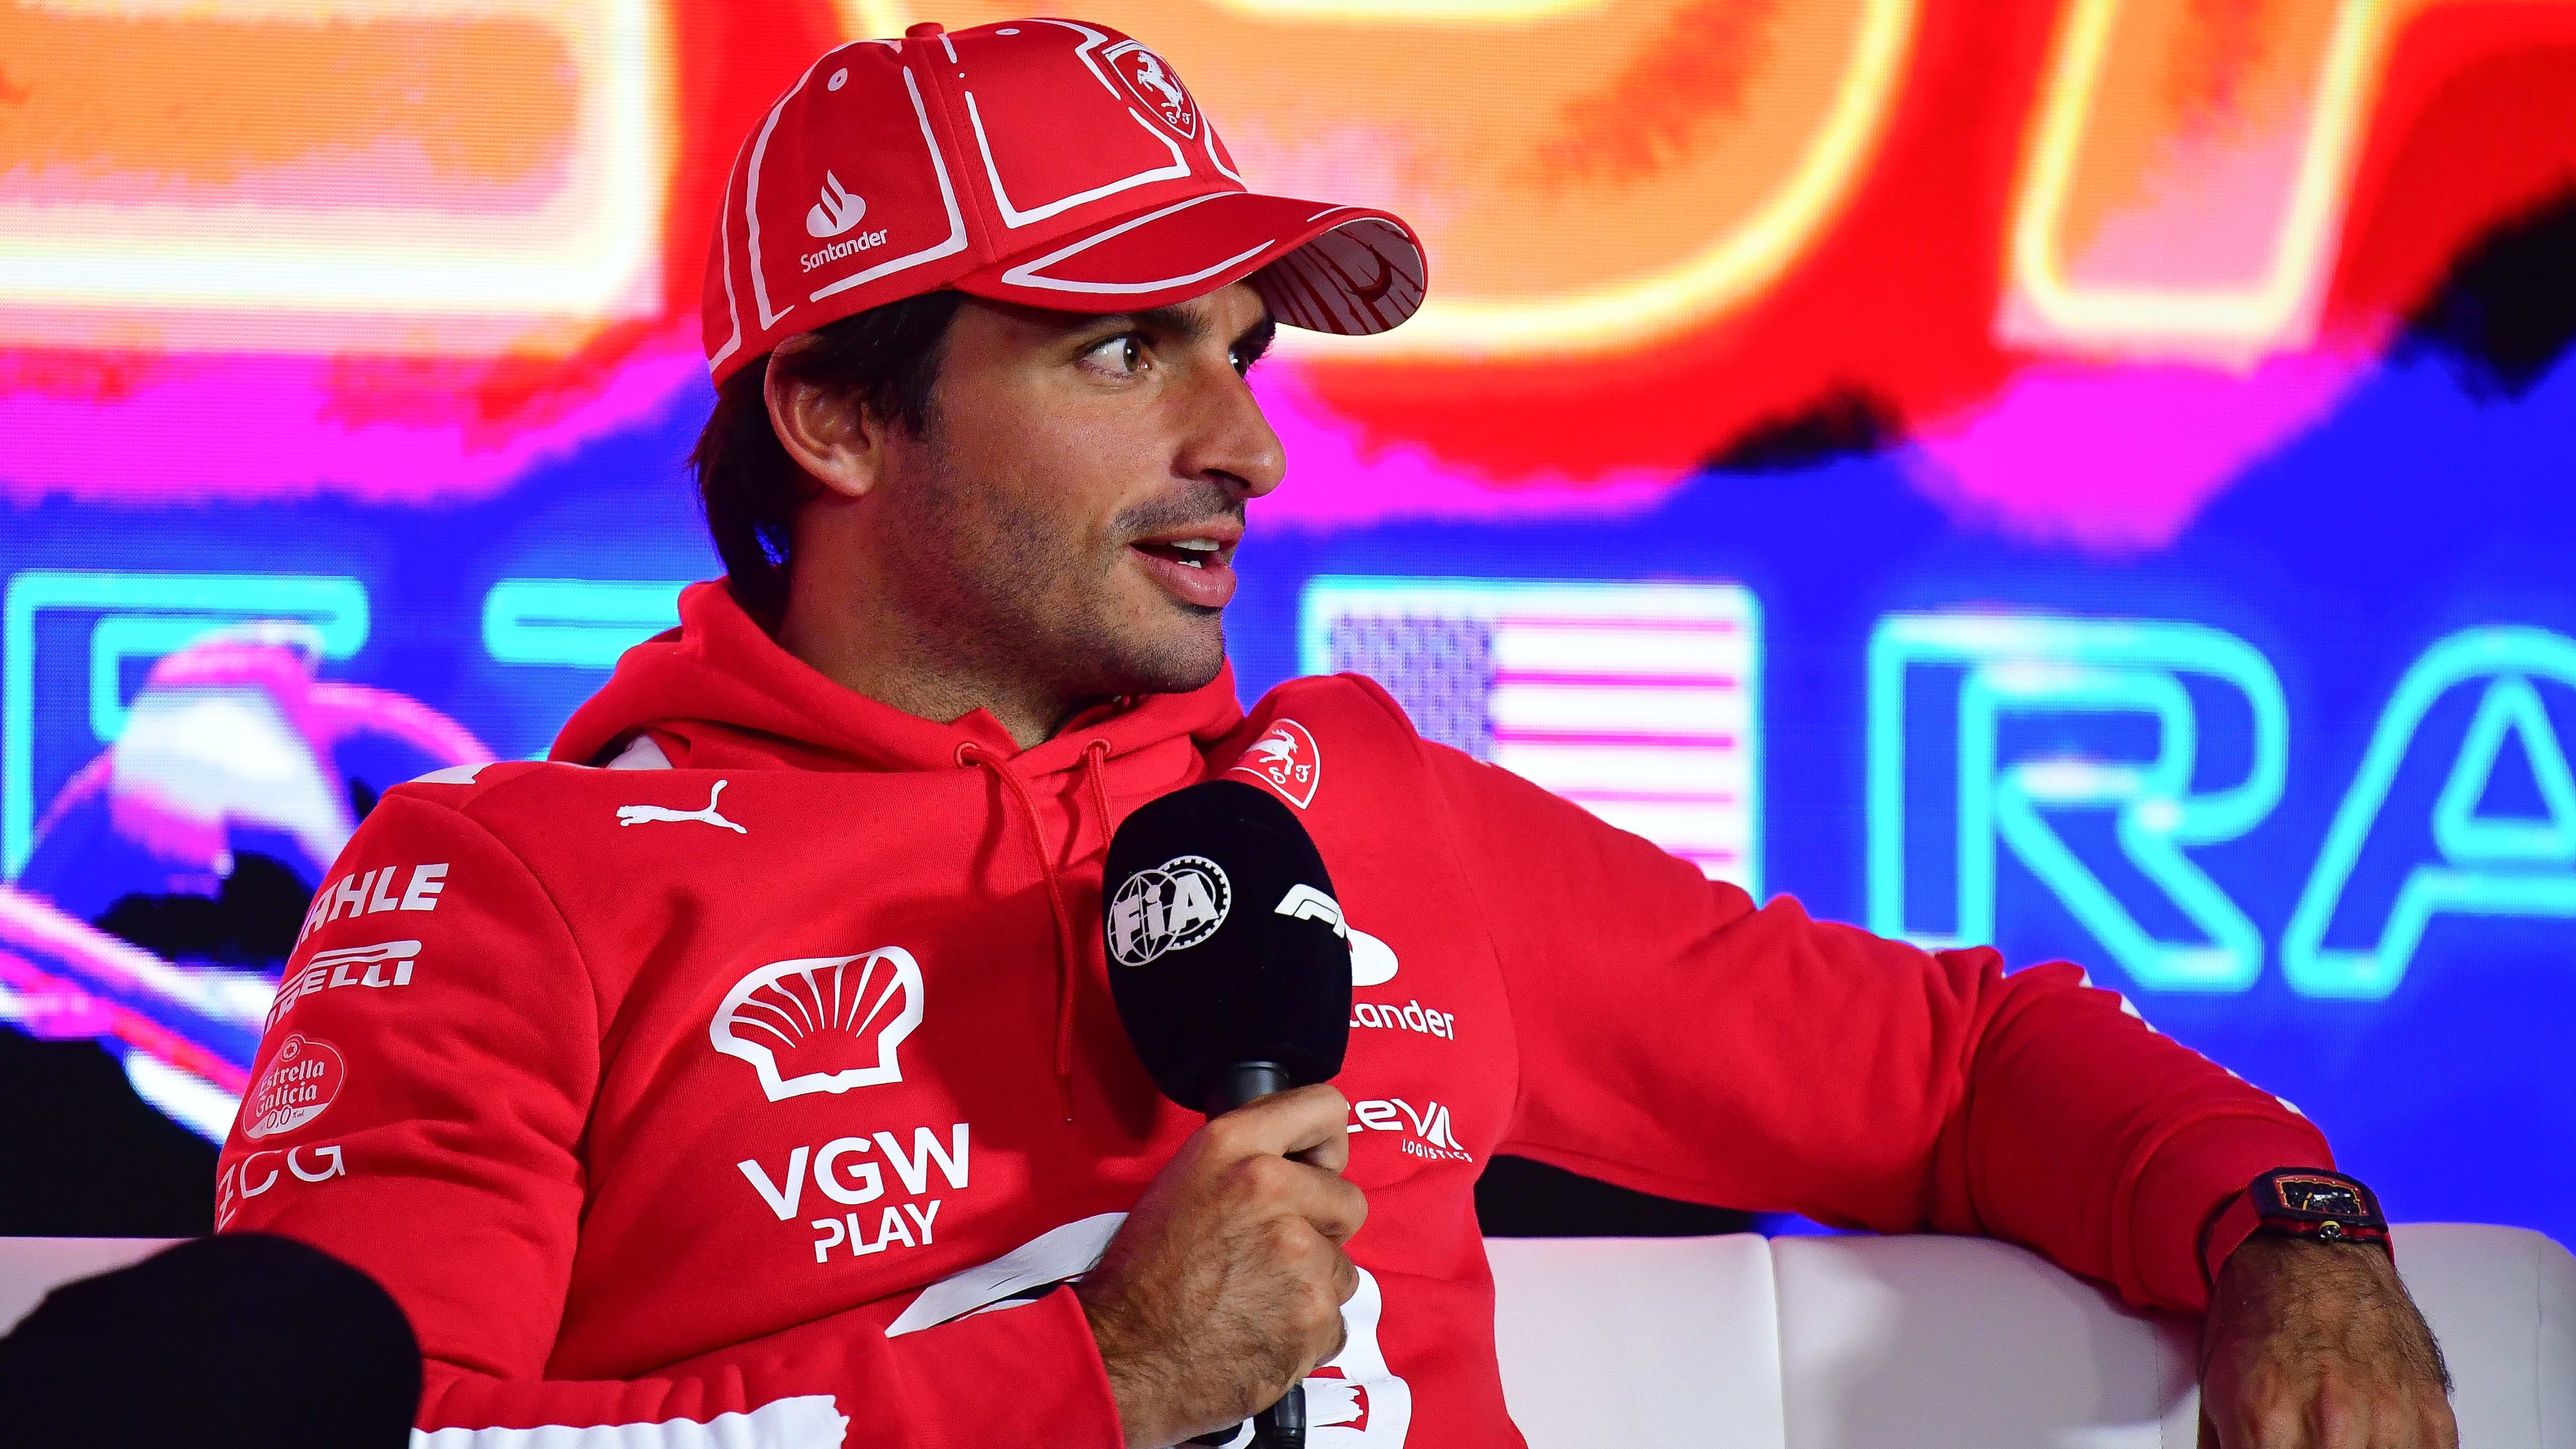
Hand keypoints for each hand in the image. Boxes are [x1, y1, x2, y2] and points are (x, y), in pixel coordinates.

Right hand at [1078, 1085, 1367, 1448]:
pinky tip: (1261, 1332)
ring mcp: (1298, 1253)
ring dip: (1311, 1287)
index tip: (1315, 1171)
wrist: (1124, 1354)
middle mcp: (1270, 1188)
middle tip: (1271, 1254)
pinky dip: (1307, 1334)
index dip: (1325, 1147)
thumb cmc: (1145, 1275)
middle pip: (1348, 1200)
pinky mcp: (1314, 1314)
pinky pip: (1336, 1323)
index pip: (1326, 1108)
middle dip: (1322, 1229)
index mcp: (1234, 1146)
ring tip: (1254, 1298)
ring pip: (1343, 1269)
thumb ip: (1247, 1160)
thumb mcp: (1186, 1182)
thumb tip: (1301, 1160)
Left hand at [2198, 1235, 2456, 1448]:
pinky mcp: (2432, 1415)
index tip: (2274, 1448)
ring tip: (2337, 1433)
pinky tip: (2373, 1435)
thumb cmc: (2260, 1315)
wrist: (2306, 1256)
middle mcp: (2332, 1423)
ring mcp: (2389, 1419)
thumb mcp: (2216, 1390)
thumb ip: (2231, 1446)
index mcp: (2268, 1420)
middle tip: (2302, 1437)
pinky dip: (2399, 1448)